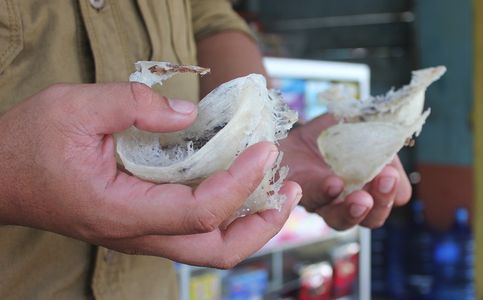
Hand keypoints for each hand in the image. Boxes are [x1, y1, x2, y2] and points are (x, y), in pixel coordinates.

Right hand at [0, 83, 300, 267]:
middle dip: (262, 224)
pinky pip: (195, 231)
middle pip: (217, 250)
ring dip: (249, 223)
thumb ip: (135, 104)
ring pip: (209, 247)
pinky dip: (226, 214)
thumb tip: (187, 114)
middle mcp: (137, 233)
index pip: (200, 212)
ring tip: (277, 190)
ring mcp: (141, 233)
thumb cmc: (29, 145)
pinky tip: (239, 186)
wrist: (0, 175)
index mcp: (121, 212)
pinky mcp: (142, 223)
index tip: (264, 150)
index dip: (240, 183)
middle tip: (290, 189)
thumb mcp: (75, 107)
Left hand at [279, 113, 410, 229]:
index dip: (394, 190)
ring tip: (362, 198)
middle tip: (385, 181)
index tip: (391, 172)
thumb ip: (380, 132)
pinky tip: (333, 183)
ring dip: (354, 210)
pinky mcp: (296, 194)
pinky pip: (312, 199)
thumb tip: (397, 135)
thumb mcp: (359, 125)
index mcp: (368, 185)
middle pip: (371, 218)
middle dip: (381, 202)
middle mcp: (346, 201)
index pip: (390, 198)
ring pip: (341, 219)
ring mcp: (321, 202)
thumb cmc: (330, 132)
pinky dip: (324, 192)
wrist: (289, 130)